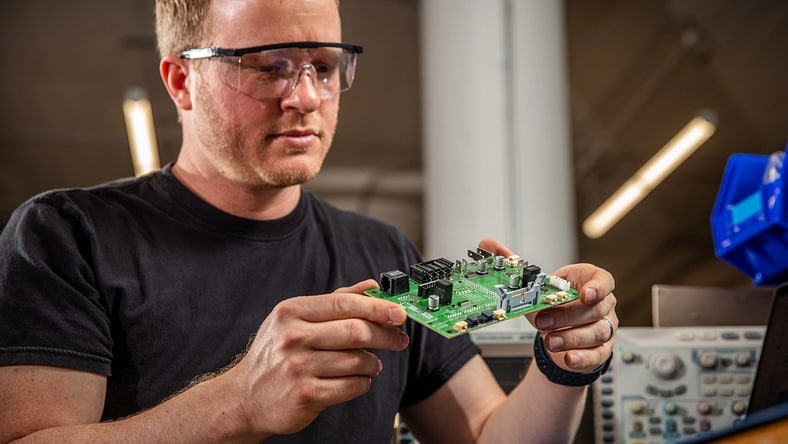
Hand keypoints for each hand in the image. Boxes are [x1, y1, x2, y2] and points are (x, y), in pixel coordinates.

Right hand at [223, 280, 409, 435]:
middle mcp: (292, 336)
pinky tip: (357, 379)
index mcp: (291, 312)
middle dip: (386, 335)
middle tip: (399, 339)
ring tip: (372, 363)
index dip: (378, 307)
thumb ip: (334, 301)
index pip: (344, 303)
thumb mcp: (295, 319)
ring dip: (373, 363)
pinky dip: (362, 382)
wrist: (245, 397)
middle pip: (356, 330)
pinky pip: (352, 385)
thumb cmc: (274, 355)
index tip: (399, 313)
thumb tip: (371, 285)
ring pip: (358, 360)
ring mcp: (297, 366)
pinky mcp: (305, 394)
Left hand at [478, 238, 617, 372]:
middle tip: (543, 321)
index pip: (604, 280)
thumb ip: (512, 264)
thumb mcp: (534, 286)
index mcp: (588, 282)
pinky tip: (568, 357)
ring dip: (571, 337)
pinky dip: (582, 358)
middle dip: (567, 315)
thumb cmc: (551, 304)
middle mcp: (601, 305)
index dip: (598, 287)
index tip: (585, 293)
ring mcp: (604, 328)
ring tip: (549, 341)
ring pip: (598, 333)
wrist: (556, 331)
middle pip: (596, 309)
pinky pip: (597, 355)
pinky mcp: (600, 351)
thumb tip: (488, 244)